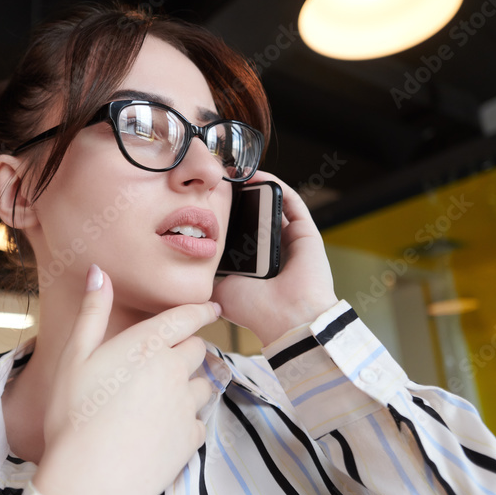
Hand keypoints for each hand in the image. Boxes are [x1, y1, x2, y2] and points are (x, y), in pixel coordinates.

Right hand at [33, 265, 217, 494]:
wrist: (90, 479)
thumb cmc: (74, 415)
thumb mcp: (75, 357)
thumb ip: (93, 313)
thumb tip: (100, 272)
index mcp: (148, 345)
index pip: (187, 317)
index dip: (202, 310)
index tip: (212, 307)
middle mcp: (175, 370)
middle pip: (198, 350)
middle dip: (190, 349)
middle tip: (174, 356)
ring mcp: (187, 405)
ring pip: (205, 385)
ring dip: (193, 384)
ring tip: (172, 394)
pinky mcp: (190, 438)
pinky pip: (199, 422)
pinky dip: (188, 421)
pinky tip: (166, 428)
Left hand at [212, 172, 337, 345]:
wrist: (286, 319)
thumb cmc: (255, 311)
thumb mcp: (220, 289)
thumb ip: (208, 273)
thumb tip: (189, 259)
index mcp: (256, 266)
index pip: (241, 234)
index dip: (226, 216)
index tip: (207, 200)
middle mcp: (275, 252)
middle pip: (256, 217)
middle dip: (239, 199)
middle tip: (220, 183)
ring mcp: (292, 241)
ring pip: (274, 206)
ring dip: (256, 187)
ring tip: (235, 175)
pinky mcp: (306, 232)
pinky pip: (291, 201)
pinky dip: (275, 185)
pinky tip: (257, 176)